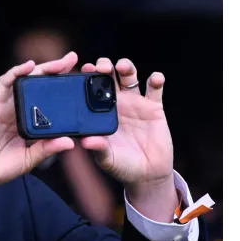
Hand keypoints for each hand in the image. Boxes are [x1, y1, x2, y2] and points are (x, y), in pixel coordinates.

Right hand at [0, 53, 77, 206]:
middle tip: (73, 59)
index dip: (62, 91)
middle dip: (55, 71)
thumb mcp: (28, 160)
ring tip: (59, 62)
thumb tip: (70, 142)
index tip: (80, 84)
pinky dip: (15, 73)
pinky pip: (3, 84)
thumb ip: (46, 149)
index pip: (47, 101)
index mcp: (26, 123)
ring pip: (24, 81)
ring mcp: (4, 107)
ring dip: (41, 69)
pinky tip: (28, 66)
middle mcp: (16, 111)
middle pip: (38, 86)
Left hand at [79, 58, 176, 220]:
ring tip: (123, 66)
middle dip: (104, 67)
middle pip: (108, 77)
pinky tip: (155, 78)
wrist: (148, 174)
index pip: (89, 90)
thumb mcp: (107, 159)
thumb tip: (87, 142)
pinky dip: (156, 80)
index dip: (86, 78)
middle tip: (101, 67)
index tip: (83, 70)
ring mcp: (134, 103)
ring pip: (129, 77)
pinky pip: (155, 89)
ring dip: (126, 67)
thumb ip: (98, 149)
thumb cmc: (122, 166)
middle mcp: (115, 104)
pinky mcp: (154, 108)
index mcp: (98, 113)